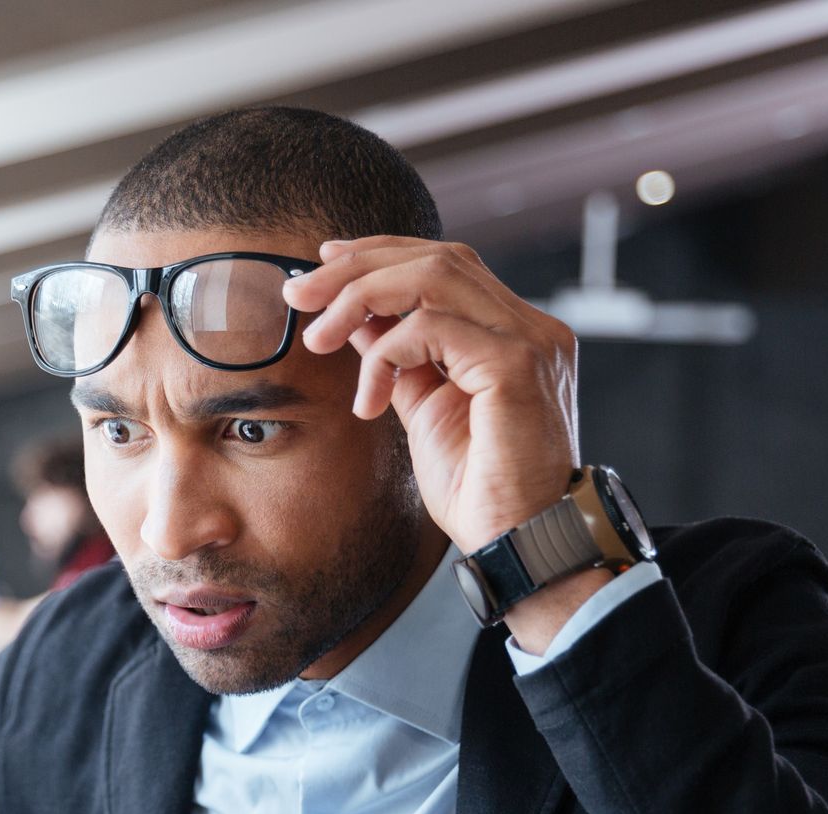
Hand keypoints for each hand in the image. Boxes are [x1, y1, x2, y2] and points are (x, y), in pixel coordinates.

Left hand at [282, 236, 605, 650]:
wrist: (522, 544)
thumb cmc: (482, 491)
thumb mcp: (425, 408)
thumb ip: (399, 359)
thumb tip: (355, 319)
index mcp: (514, 332)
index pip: (446, 264)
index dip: (381, 254)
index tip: (323, 265)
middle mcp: (530, 326)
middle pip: (437, 257)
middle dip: (357, 267)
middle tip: (298, 291)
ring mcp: (529, 341)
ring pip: (433, 276)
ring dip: (360, 297)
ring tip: (317, 336)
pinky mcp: (516, 364)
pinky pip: (432, 328)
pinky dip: (385, 354)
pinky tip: (369, 401)